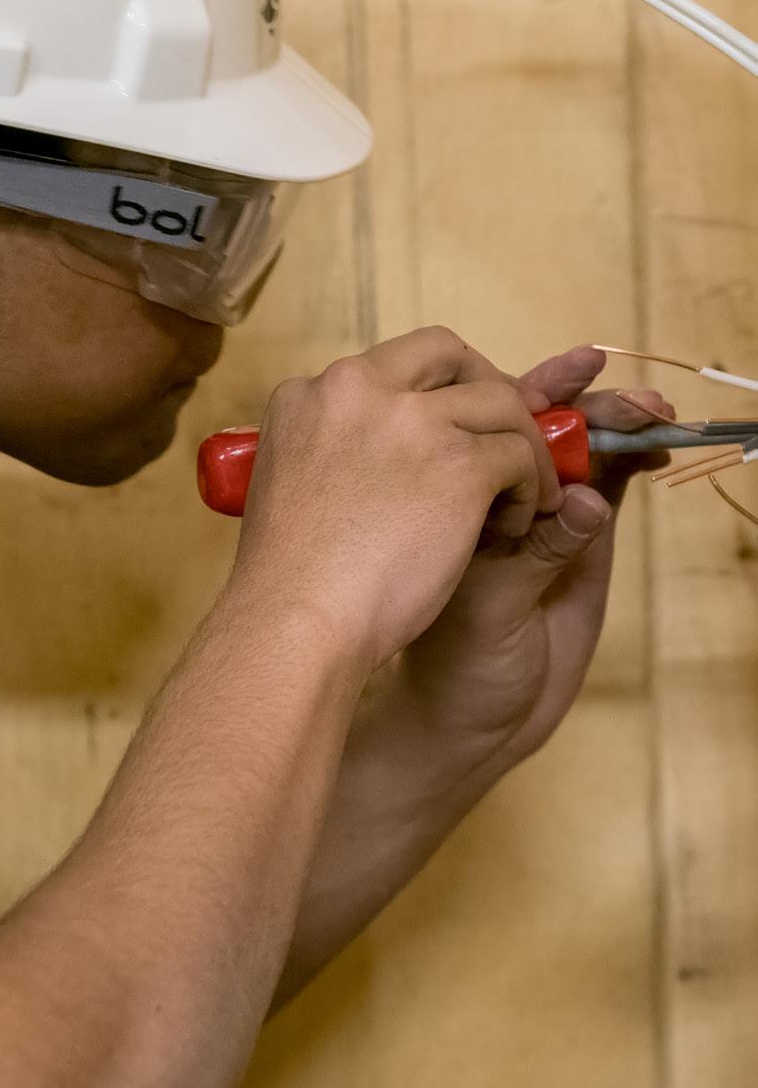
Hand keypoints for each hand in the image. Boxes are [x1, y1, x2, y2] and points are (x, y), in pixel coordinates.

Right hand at [222, 326, 562, 670]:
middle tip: (504, 435)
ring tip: (524, 493)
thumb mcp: (287, 483)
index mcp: (308, 394)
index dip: (430, 391)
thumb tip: (370, 453)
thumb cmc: (289, 581)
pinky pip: (521, 455)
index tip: (448, 425)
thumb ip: (329, 451)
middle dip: (485, 386)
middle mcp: (358, 389)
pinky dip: (531, 488)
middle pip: (447, 351)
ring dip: (520, 445)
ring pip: (499, 402)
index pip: (390, 364)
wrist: (296, 622)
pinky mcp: (460, 463)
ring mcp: (413, 422)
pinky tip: (516, 526)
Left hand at [392, 344, 671, 771]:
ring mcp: (530, 512)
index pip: (481, 413)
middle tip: (614, 383)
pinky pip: (601, 489)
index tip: (570, 367)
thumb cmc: (440, 655)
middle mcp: (481, 487)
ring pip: (572, 449)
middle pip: (533, 422)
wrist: (464, 720)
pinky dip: (626, 463)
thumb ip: (536, 551)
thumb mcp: (480, 596)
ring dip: (611, 423)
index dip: (525, 386)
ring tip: (647, 411)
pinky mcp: (574, 544)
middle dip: (578, 398)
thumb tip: (588, 501)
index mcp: (436, 480)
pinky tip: (651, 450)